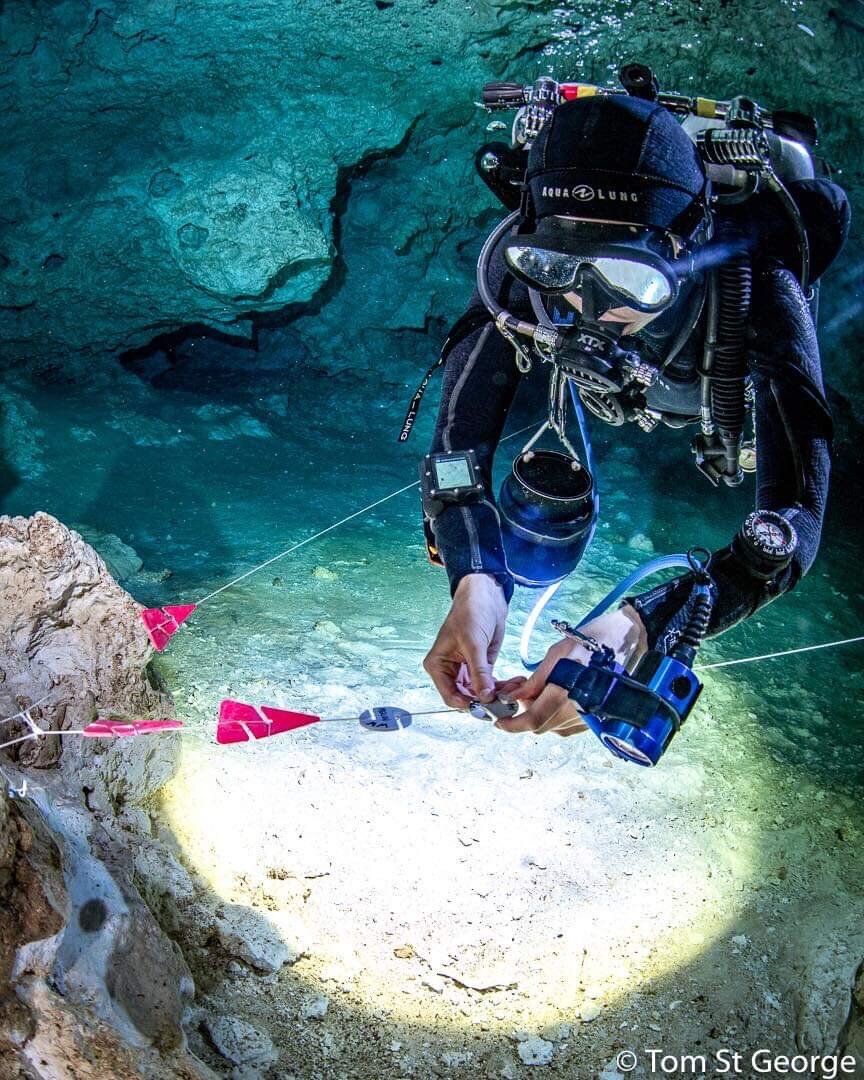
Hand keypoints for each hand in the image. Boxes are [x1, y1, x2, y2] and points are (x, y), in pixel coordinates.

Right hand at [424, 574, 508, 707]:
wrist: (486, 595)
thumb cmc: (470, 612)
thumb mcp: (473, 643)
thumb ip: (478, 671)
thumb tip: (484, 696)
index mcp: (438, 666)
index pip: (450, 696)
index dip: (468, 704)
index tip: (487, 705)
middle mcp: (450, 671)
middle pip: (467, 698)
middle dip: (487, 700)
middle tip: (507, 699)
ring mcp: (467, 670)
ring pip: (482, 693)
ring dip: (499, 693)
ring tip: (517, 688)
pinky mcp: (482, 667)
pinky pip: (491, 684)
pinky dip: (504, 686)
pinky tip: (517, 682)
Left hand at [496, 604, 647, 736]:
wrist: (627, 640)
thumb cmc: (591, 641)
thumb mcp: (556, 654)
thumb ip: (535, 681)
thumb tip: (515, 697)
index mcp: (566, 694)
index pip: (532, 720)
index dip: (512, 724)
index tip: (499, 722)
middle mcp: (579, 711)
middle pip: (542, 726)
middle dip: (524, 715)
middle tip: (518, 696)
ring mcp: (591, 717)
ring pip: (554, 728)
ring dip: (540, 716)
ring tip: (537, 694)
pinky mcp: (599, 717)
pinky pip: (570, 726)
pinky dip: (556, 718)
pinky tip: (553, 700)